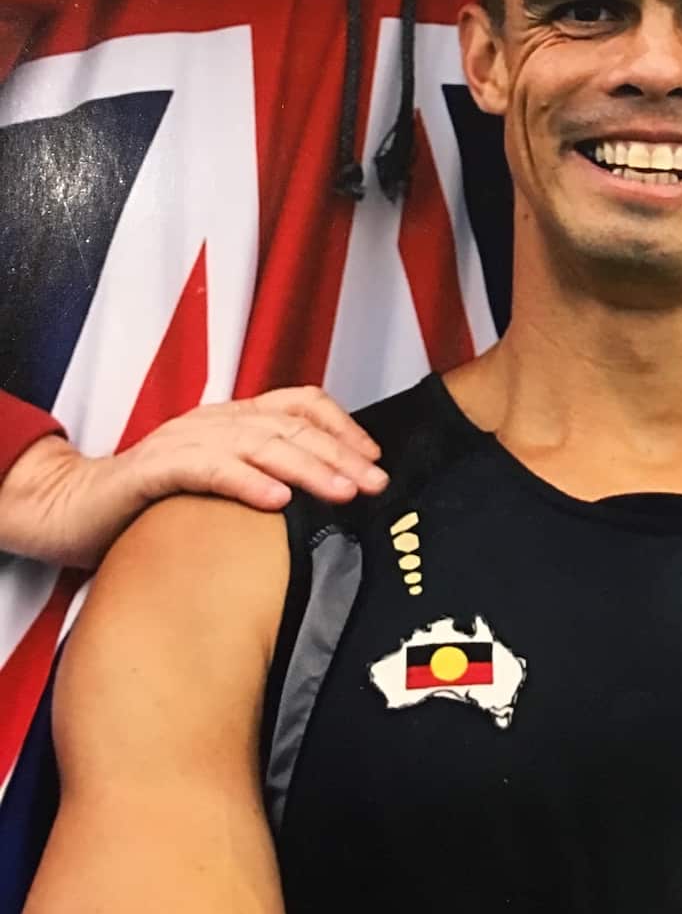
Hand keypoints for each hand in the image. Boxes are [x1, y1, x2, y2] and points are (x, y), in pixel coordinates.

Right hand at [0, 388, 386, 569]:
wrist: (73, 509)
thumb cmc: (153, 502)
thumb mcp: (220, 481)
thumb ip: (263, 477)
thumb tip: (330, 495)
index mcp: (232, 419)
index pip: (299, 404)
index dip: (342, 427)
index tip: (374, 459)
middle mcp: (214, 421)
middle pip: (290, 427)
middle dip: (339, 454)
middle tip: (375, 484)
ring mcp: (184, 441)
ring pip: (258, 444)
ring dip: (306, 468)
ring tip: (342, 492)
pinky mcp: (153, 470)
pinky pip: (207, 470)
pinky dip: (246, 483)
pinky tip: (277, 503)